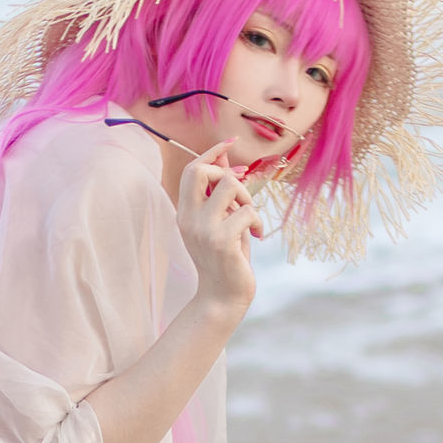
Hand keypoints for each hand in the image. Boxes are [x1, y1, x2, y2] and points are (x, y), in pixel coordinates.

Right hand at [175, 142, 260, 323]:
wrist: (223, 299)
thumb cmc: (226, 260)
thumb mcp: (222, 222)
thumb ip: (221, 194)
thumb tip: (225, 157)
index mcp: (185, 213)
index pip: (191, 170)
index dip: (211, 152)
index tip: (231, 143)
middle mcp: (189, 218)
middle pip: (201, 169)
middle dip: (228, 173)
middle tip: (241, 197)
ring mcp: (203, 229)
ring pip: (230, 185)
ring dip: (247, 197)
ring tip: (250, 218)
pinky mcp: (221, 241)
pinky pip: (247, 211)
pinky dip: (257, 221)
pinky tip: (256, 235)